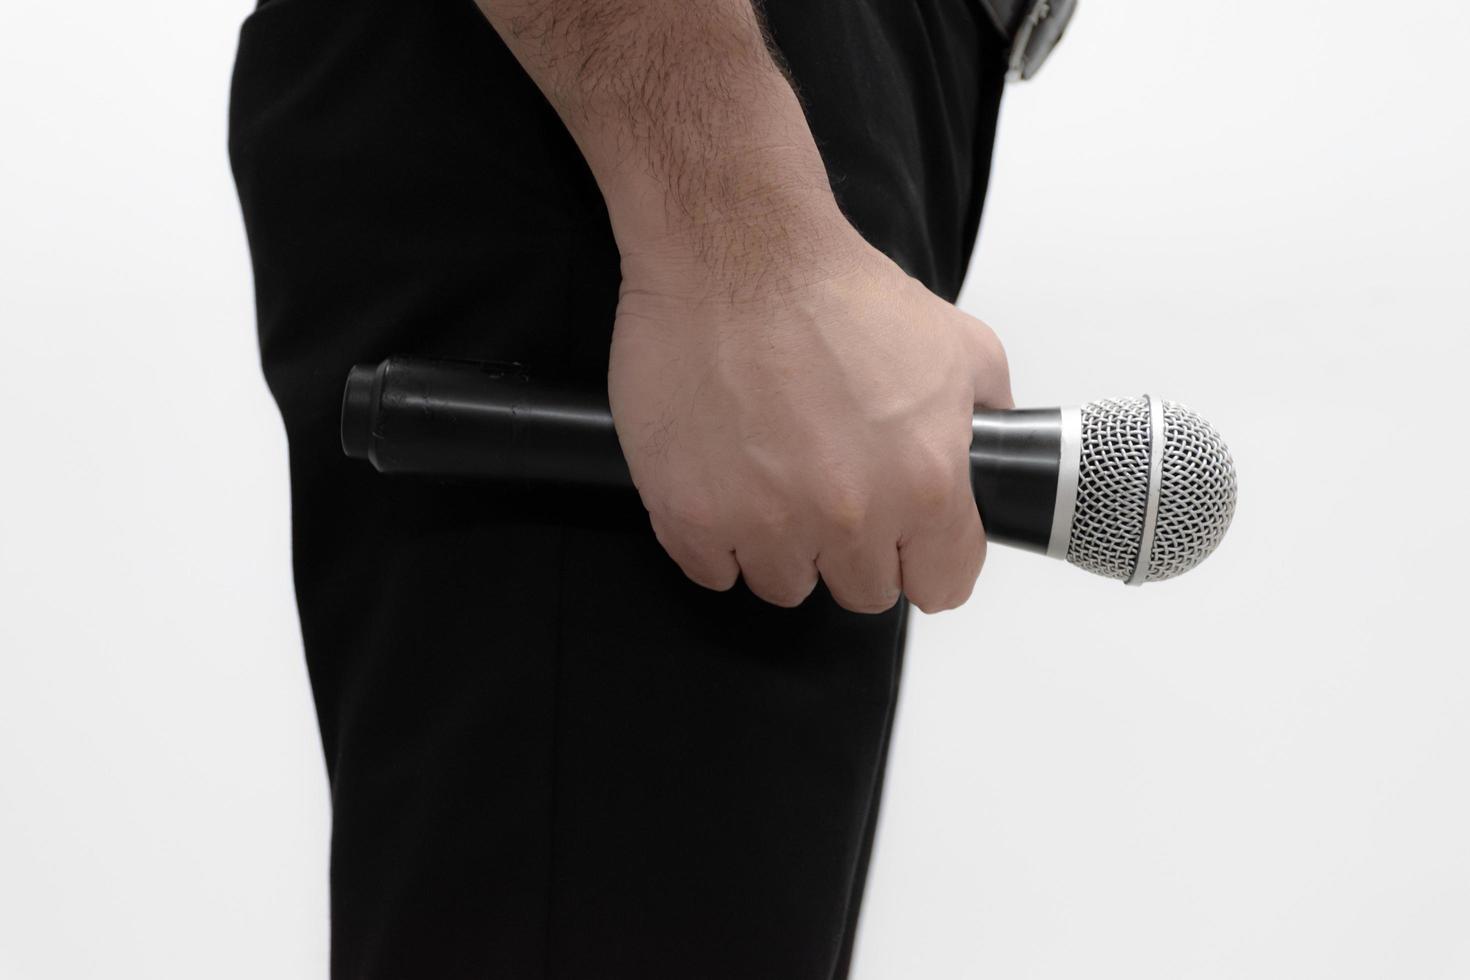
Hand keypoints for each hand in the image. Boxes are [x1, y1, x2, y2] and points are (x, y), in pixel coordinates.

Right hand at [608, 223, 1012, 613]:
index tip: (905, 541)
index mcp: (923, 483)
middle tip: (828, 483)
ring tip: (771, 473)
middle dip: (852, 546)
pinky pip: (712, 570)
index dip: (924, 559)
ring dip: (782, 543)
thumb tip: (994, 452)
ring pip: (785, 585)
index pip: (941, 586)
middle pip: (861, 591)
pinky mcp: (690, 516)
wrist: (735, 251)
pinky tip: (725, 480)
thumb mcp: (957, 343)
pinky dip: (717, 535)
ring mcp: (762, 523)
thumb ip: (990, 415)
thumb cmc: (834, 290)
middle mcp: (847, 516)